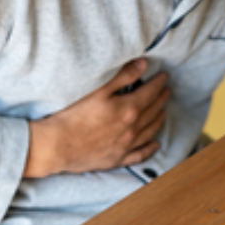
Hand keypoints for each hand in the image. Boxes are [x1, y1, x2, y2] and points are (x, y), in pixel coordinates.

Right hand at [24, 59, 168, 177]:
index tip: (164, 77)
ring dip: (158, 120)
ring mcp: (125, 146)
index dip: (158, 84)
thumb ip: (122, 77)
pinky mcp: (117, 159)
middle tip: (166, 91)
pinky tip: (155, 145)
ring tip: (163, 112)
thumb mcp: (98, 90)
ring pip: (149, 132)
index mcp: (128, 110)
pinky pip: (139, 155)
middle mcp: (132, 129)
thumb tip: (142, 65)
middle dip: (161, 99)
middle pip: (152, 111)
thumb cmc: (74, 116)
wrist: (58, 146)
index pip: (150, 93)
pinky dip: (149, 149)